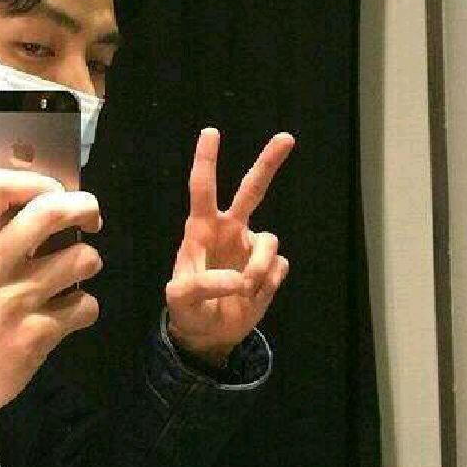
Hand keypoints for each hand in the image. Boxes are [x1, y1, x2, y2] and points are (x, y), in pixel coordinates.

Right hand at [0, 168, 103, 455]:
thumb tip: (31, 199)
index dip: (35, 180)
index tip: (53, 191)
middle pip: (51, 212)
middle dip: (84, 208)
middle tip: (90, 217)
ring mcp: (11, 302)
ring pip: (81, 259)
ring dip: (86, 262)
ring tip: (74, 272)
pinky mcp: (34, 337)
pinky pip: (85, 306)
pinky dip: (83, 308)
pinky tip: (67, 313)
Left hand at [164, 128, 294, 365]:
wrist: (207, 334)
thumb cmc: (187, 309)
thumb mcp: (180, 299)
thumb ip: (201, 286)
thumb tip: (239, 278)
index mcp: (201, 229)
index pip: (203, 188)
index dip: (206, 161)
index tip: (210, 131)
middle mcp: (230, 231)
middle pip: (252, 190)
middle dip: (268, 163)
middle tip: (287, 137)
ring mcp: (252, 248)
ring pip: (270, 241)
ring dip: (259, 267)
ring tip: (244, 289)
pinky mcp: (271, 269)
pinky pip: (279, 268)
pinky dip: (267, 286)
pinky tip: (252, 295)